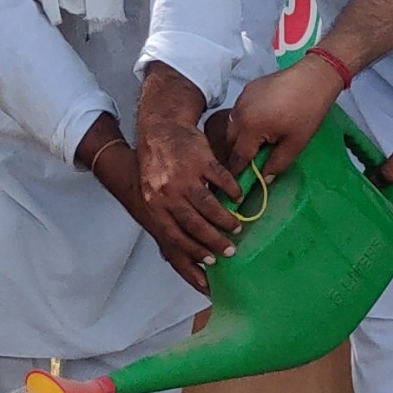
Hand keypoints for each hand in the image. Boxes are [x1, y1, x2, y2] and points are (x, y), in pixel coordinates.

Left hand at [137, 68, 242, 279]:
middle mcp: (168, 192)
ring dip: (226, 220)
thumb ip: (168, 215)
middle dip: (214, 241)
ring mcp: (184, 175)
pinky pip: (220, 180)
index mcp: (155, 204)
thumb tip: (186, 245)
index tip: (211, 262)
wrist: (160, 130)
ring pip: (209, 205)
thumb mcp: (154, 192)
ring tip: (237, 227)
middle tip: (230, 250)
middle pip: (194, 224)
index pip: (175, 235)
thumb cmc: (159, 166)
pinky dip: (232, 191)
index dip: (194, 250)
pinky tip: (238, 197)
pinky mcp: (200, 159)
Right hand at [223, 52, 348, 174]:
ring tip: (253, 148)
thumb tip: (264, 179)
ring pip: (232, 126)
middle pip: (230, 141)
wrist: (314, 76)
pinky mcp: (247, 90)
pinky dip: (244, 123)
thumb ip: (278, 163)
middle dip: (236, 156)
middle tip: (247, 167)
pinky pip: (239, 112)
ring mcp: (241, 99)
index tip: (235, 187)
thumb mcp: (296, 143)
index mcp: (250, 127)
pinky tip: (259, 126)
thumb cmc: (308, 111)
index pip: (237, 157)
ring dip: (239, 139)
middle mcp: (239, 113)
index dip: (236, 173)